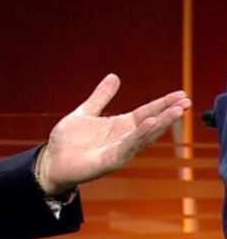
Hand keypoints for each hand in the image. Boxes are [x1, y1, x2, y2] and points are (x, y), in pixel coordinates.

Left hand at [36, 74, 190, 195]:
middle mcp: (123, 138)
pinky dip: (139, 136)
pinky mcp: (110, 161)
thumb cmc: (69, 141)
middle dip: (168, 114)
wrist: (52, 161)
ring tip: (175, 111)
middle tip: (186, 102)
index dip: (162, 104)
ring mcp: (118, 151)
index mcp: (120, 126)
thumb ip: (100, 97)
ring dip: (160, 124)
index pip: (146, 112)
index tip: (180, 95)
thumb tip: (114, 77)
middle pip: (150, 124)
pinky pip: (128, 147)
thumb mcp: (86, 112)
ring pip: (144, 137)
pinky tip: (150, 124)